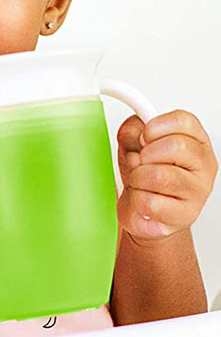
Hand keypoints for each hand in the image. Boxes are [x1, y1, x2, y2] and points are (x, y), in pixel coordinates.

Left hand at [116, 109, 217, 243]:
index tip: (144, 136)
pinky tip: (143, 199)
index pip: (185, 121)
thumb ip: (133, 131)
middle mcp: (203, 165)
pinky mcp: (185, 215)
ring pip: (159, 176)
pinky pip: (149, 202)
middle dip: (146, 154)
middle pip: (177, 146)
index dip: (157, 126)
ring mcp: (198, 192)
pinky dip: (136, 200)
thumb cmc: (145, 177)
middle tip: (141, 163)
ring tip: (140, 182)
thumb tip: (135, 132)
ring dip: (138, 178)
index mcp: (197, 142)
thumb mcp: (134, 146)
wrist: (143, 211)